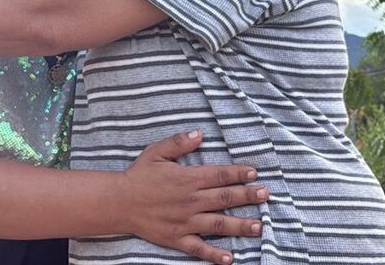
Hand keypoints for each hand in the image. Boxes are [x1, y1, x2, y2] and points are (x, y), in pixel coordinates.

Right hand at [119, 130, 266, 264]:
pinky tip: (230, 258)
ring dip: (240, 225)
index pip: (219, 175)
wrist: (118, 202)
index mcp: (187, 178)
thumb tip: (199, 133)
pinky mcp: (177, 239)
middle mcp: (190, 201)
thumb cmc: (139, 176)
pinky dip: (214, 254)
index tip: (254, 173)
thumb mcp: (156, 152)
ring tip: (259, 226)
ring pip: (218, 224)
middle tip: (266, 195)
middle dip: (247, 196)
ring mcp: (185, 222)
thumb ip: (179, 142)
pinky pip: (199, 248)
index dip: (238, 173)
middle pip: (224, 198)